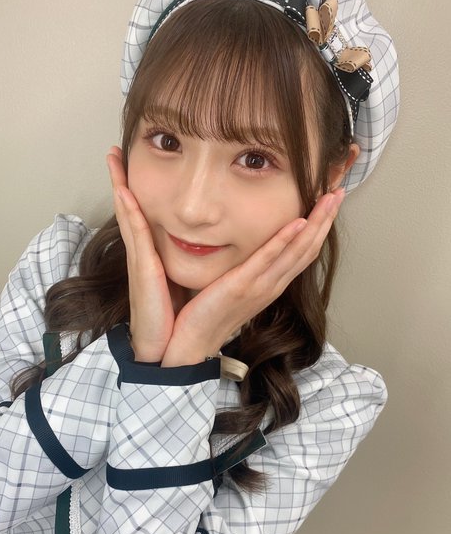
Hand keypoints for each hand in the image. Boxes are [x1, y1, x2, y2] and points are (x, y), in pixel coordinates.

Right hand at [107, 147, 175, 361]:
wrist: (167, 348)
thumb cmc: (175, 319)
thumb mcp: (183, 286)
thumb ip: (185, 265)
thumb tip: (200, 250)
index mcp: (154, 258)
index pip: (143, 217)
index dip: (134, 191)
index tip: (127, 164)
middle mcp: (143, 255)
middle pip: (129, 209)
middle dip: (121, 179)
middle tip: (113, 150)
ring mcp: (140, 261)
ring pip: (128, 214)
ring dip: (120, 184)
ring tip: (113, 156)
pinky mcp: (144, 269)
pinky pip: (137, 234)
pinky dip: (129, 210)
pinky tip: (124, 189)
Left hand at [161, 189, 345, 366]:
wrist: (195, 341)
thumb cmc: (212, 314)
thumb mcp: (238, 289)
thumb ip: (251, 270)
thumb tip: (255, 251)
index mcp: (273, 284)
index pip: (304, 252)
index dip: (320, 227)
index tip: (330, 203)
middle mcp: (273, 285)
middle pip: (308, 248)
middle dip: (325, 219)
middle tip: (339, 192)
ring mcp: (261, 286)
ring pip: (297, 251)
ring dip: (315, 223)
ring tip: (328, 199)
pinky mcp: (243, 285)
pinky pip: (267, 260)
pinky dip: (284, 240)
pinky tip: (297, 222)